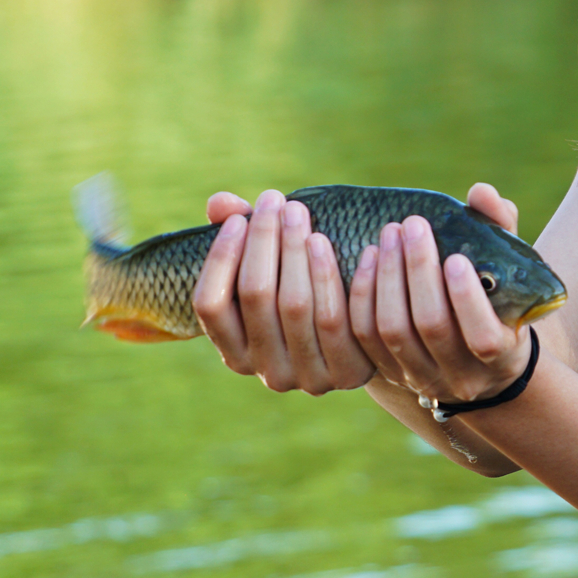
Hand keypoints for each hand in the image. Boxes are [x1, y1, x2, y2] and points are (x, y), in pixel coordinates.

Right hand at [191, 189, 378, 394]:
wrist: (367, 346)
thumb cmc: (307, 296)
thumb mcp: (275, 274)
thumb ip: (243, 239)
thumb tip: (218, 204)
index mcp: (236, 353)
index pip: (209, 305)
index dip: (221, 258)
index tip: (239, 218)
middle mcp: (266, 371)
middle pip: (256, 296)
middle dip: (264, 240)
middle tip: (276, 201)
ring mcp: (307, 376)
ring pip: (297, 305)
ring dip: (298, 251)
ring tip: (301, 213)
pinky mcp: (348, 374)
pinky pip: (341, 321)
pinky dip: (339, 277)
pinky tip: (350, 244)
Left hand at [350, 182, 529, 406]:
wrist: (477, 356)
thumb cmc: (498, 297)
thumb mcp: (510, 267)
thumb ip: (501, 227)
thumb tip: (481, 192)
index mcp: (501, 354)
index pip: (483, 337)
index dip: (466, 298)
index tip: (455, 257)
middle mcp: (462, 376)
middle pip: (430, 326)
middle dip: (418, 271)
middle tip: (412, 225)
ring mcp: (422, 377)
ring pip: (393, 332)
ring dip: (387, 278)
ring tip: (389, 236)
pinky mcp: (389, 371)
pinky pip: (364, 337)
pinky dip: (363, 295)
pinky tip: (368, 258)